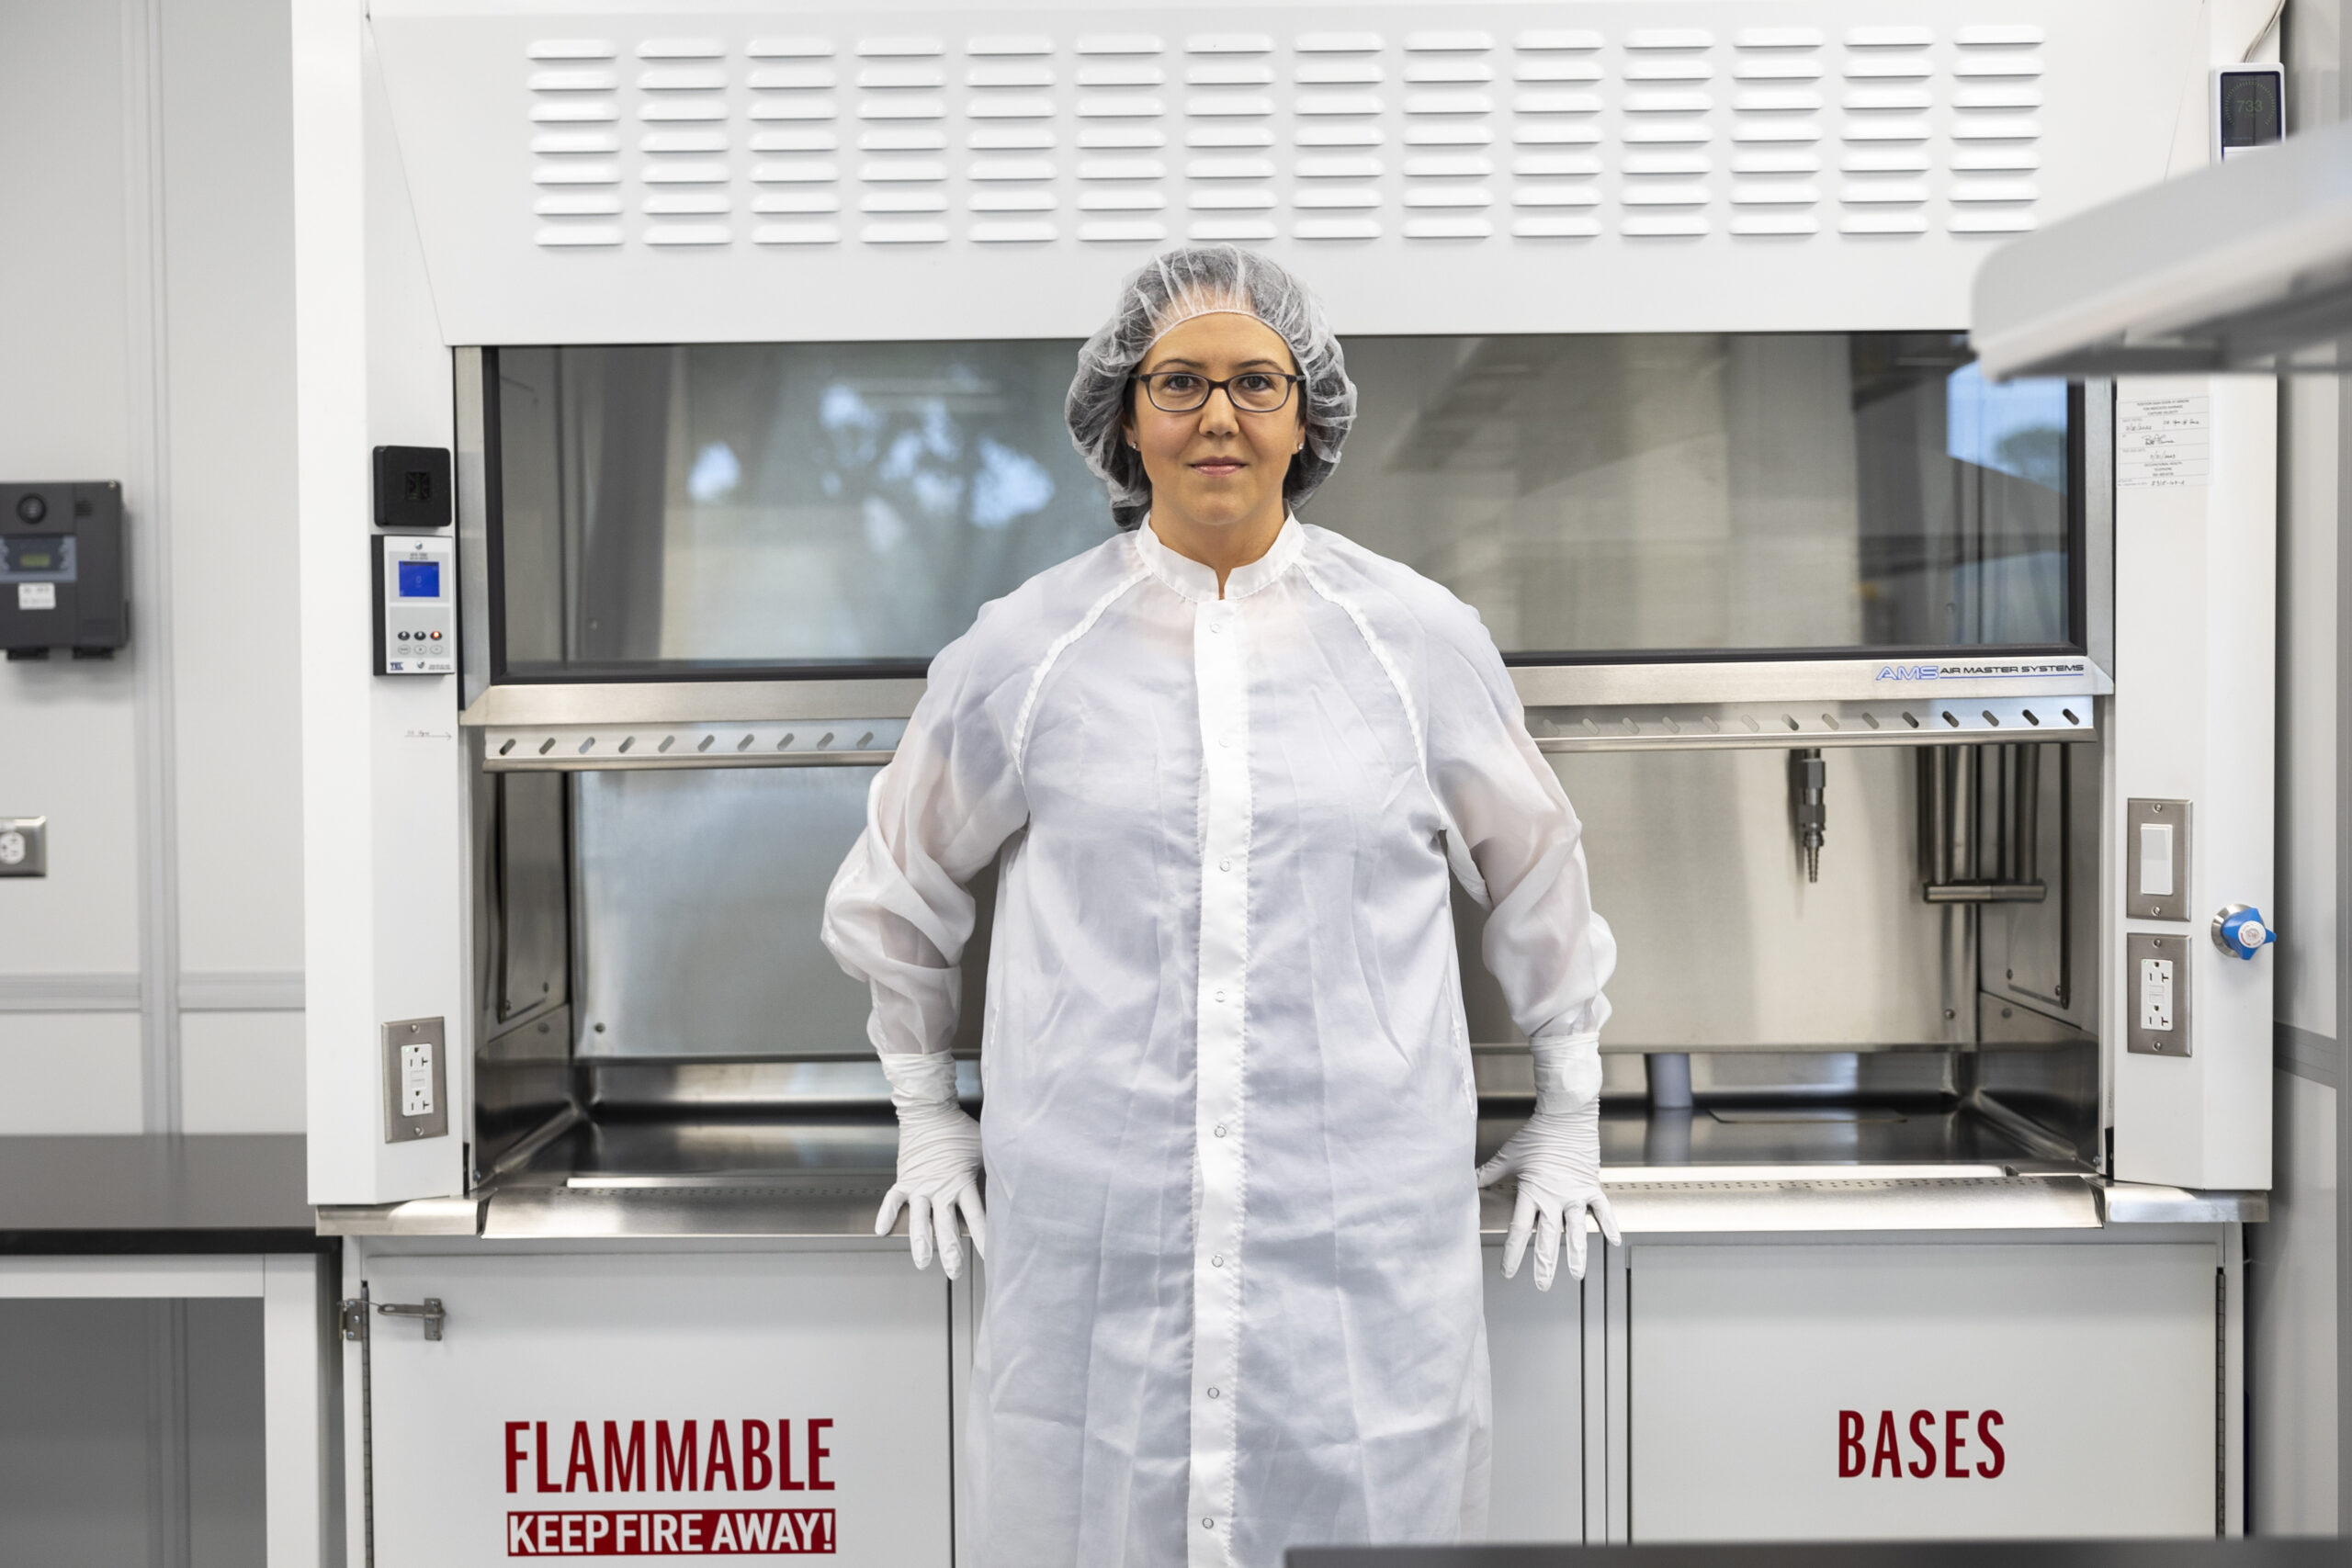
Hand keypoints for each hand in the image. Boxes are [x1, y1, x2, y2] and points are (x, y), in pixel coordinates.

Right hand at [875, 1055, 986, 1279]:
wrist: (929, 1110)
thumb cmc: (960, 1128)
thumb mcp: (984, 1146)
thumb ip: (995, 1166)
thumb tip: (1018, 1178)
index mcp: (961, 1181)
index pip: (976, 1215)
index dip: (983, 1237)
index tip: (993, 1257)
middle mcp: (939, 1187)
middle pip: (946, 1224)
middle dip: (950, 1250)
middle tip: (955, 1272)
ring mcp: (919, 1184)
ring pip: (919, 1218)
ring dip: (921, 1241)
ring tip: (923, 1262)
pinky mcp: (904, 1178)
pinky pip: (892, 1199)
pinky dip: (885, 1214)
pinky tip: (881, 1231)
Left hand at [1475, 1036, 1618, 1288]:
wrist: (1566, 1115)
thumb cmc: (1537, 1134)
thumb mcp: (1509, 1155)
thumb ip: (1489, 1173)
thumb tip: (1469, 1181)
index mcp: (1532, 1193)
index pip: (1520, 1231)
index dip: (1514, 1254)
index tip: (1509, 1272)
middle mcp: (1555, 1198)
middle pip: (1549, 1239)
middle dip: (1545, 1265)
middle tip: (1542, 1286)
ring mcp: (1576, 1194)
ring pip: (1577, 1232)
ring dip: (1577, 1255)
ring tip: (1577, 1276)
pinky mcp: (1591, 1186)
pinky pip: (1603, 1210)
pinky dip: (1609, 1226)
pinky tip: (1613, 1243)